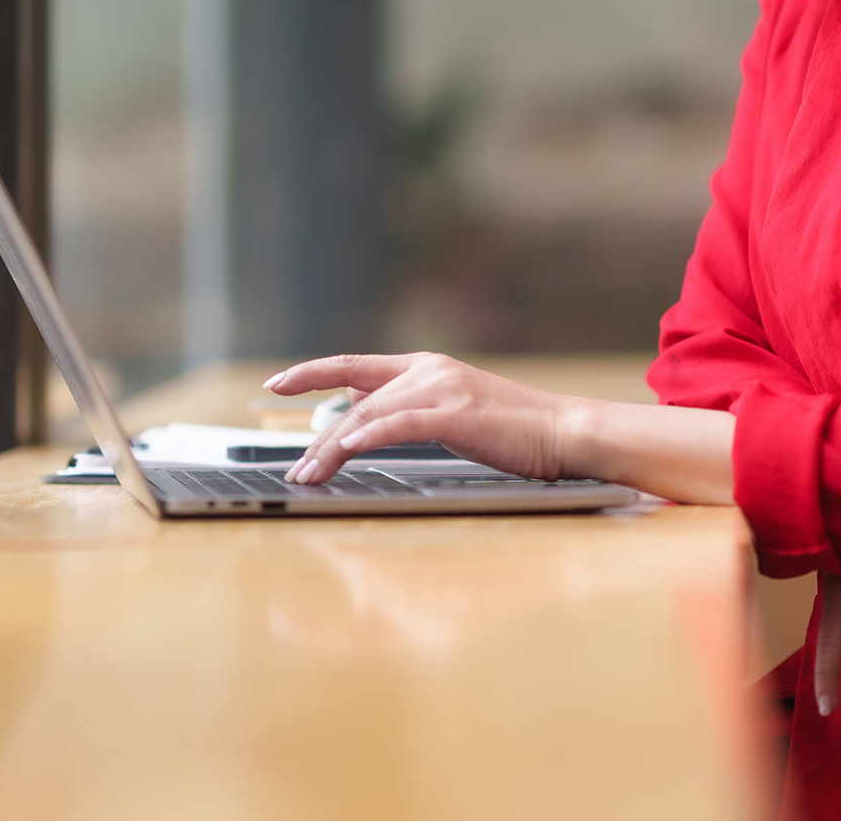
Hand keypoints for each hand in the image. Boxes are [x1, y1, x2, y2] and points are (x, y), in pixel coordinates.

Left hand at [265, 353, 570, 483]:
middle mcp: (428, 369)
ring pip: (369, 413)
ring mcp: (442, 388)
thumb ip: (408, 414)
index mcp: (425, 367)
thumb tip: (363, 423)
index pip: (354, 365)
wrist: (564, 431)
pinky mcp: (457, 413)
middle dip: (317, 435)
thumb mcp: (451, 415)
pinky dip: (370, 435)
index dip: (311, 372)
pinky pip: (401, 424)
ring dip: (332, 448)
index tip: (275, 383)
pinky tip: (346, 449)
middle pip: (354, 397)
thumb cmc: (513, 431)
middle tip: (294, 468)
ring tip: (308, 475)